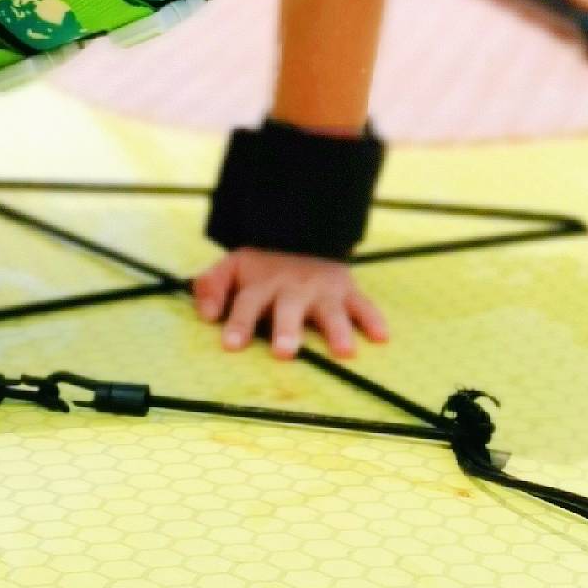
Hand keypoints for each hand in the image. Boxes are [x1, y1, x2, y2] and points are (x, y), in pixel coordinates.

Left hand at [192, 248, 389, 360]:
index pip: (247, 303)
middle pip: (289, 309)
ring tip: (345, 353)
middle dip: (288, 330)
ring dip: (337, 330)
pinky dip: (373, 319)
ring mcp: (322, 290)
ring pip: (331, 311)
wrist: (302, 234)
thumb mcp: (231, 268)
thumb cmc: (261, 268)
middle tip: (285, 353)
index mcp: (261, 285)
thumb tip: (205, 315)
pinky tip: (382, 336)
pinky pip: (363, 304)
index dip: (239, 323)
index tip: (231, 345)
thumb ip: (211, 287)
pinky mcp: (347, 291)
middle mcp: (292, 288)